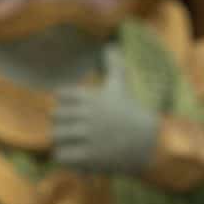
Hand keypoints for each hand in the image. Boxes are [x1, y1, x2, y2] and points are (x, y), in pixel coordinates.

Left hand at [53, 47, 158, 174]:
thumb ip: (114, 65)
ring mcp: (87, 135)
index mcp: (91, 96)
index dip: (68, 106)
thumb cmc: (131, 114)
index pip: (61, 96)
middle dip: (64, 124)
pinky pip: (61, 155)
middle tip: (78, 132)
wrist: (149, 143)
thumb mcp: (121, 86)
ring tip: (79, 145)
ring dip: (65, 141)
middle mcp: (88, 114)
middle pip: (55, 117)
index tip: (81, 113)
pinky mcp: (89, 156)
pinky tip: (79, 158)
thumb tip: (111, 45)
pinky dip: (67, 158)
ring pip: (56, 136)